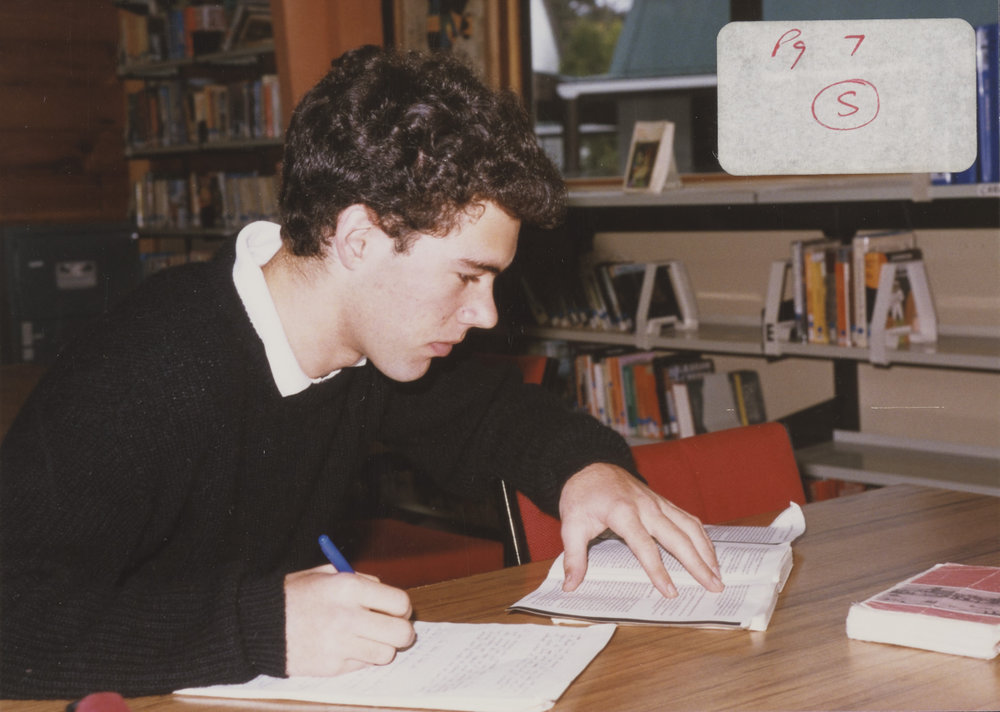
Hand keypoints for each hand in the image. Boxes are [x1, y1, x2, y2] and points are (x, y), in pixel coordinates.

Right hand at [284, 565, 414, 676]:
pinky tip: (345, 646)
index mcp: (348, 588)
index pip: (399, 603)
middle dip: (402, 632)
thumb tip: (388, 596)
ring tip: (366, 638)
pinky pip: (363, 665)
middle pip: (401, 633)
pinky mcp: (331, 667)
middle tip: (393, 630)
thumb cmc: (294, 595)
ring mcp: (339, 644)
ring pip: (386, 654)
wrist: (259, 624)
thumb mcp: (327, 574)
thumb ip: (361, 581)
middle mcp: (347, 616)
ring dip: (381, 647)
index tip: (398, 611)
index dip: (403, 608)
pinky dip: (360, 658)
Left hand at [558, 463, 723, 597]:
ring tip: (718, 574)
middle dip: (698, 564)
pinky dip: (702, 536)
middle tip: (714, 586)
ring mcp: (657, 502)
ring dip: (706, 551)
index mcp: (623, 512)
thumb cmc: (581, 496)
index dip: (658, 570)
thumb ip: (574, 557)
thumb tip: (570, 585)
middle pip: (678, 537)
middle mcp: (646, 506)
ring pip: (690, 526)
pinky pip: (688, 518)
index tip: (670, 592)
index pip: (645, 546)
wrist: (589, 466)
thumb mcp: (571, 525)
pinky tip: (709, 552)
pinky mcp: (663, 502)